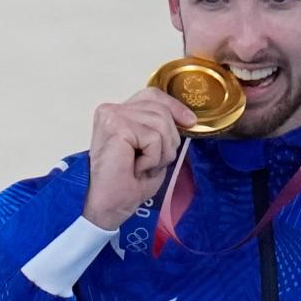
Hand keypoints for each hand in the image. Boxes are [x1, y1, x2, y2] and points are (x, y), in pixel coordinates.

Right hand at [83, 88, 196, 229]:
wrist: (110, 205)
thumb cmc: (128, 182)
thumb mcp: (153, 150)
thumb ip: (162, 129)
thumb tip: (188, 118)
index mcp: (119, 113)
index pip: (153, 95)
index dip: (174, 107)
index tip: (190, 121)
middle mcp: (112, 109)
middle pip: (161, 110)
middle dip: (168, 140)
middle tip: (151, 163)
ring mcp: (113, 115)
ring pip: (161, 124)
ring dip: (159, 153)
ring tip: (142, 167)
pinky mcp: (116, 125)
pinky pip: (153, 138)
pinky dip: (152, 159)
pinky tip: (136, 168)